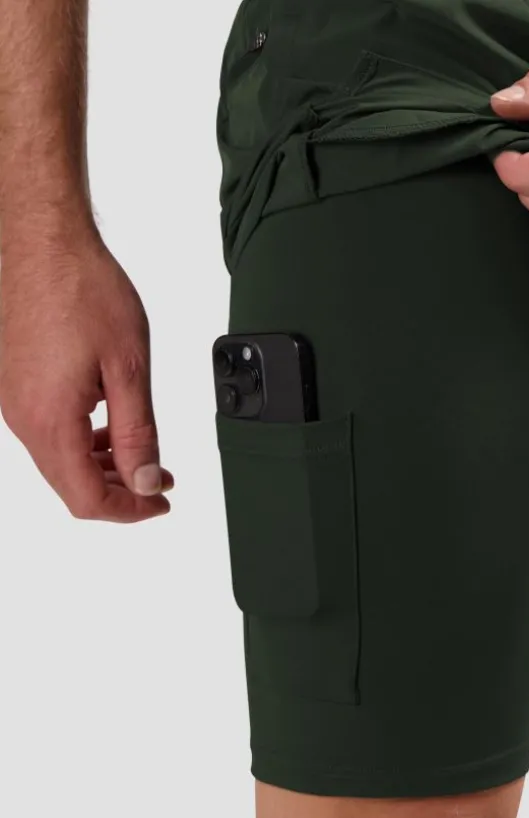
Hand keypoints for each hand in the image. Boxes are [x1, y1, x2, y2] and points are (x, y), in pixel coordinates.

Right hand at [0, 231, 173, 522]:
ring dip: (104, 465)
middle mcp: (21, 416)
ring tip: (144, 455)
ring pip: (60, 458)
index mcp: (49, 420)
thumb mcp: (128, 368)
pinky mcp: (13, 382)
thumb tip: (144, 480)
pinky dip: (85, 439)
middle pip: (70, 484)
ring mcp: (12, 399)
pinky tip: (112, 424)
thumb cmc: (83, 290)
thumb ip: (138, 433)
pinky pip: (50, 429)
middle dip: (120, 490)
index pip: (86, 497)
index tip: (160, 503)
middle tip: (160, 482)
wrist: (42, 241)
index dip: (129, 511)